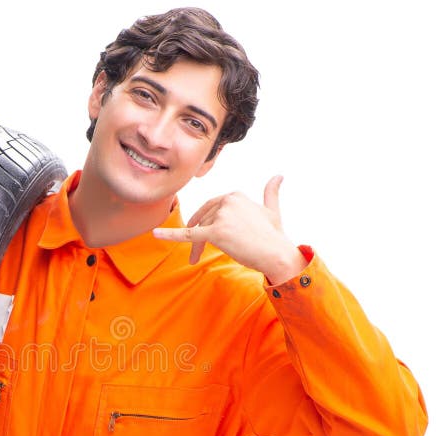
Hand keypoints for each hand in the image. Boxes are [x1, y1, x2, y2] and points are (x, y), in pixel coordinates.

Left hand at [153, 175, 306, 284]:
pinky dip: (171, 235)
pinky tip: (156, 234)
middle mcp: (227, 201)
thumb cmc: (274, 235)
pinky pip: (189, 235)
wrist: (277, 254)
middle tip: (195, 254)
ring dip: (194, 247)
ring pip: (198, 231)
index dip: (204, 223)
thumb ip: (271, 192)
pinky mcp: (216, 232)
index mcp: (234, 195)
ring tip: (196, 260)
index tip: (204, 236)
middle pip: (202, 220)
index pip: (210, 209)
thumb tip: (279, 175)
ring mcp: (221, 216)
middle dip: (198, 237)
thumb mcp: (272, 209)